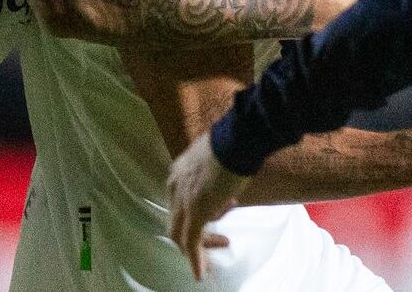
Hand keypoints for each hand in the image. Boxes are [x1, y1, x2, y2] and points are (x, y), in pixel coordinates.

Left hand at [168, 131, 248, 279]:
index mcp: (178, 174)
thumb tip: (224, 191)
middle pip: (175, 222)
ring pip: (181, 235)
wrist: (236, 139)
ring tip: (208, 263)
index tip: (218, 215)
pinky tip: (201, 272)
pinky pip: (192, 242)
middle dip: (191, 238)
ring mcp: (183, 200)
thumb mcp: (215, 161)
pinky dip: (196, 260)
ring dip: (196, 251)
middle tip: (212, 244)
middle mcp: (174, 187)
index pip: (179, 204)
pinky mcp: (195, 213)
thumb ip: (213, 177)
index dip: (196, 215)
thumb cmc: (232, 145)